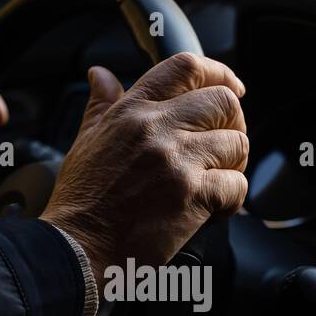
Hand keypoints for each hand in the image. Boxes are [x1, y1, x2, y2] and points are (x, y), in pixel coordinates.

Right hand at [40, 52, 249, 285]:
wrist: (78, 249)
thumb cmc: (81, 203)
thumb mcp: (86, 141)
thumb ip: (101, 105)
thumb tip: (101, 75)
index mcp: (131, 112)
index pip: (185, 67)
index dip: (219, 74)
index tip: (232, 89)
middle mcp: (156, 130)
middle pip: (224, 102)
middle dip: (234, 123)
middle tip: (225, 145)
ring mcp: (176, 162)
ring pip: (237, 144)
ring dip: (235, 165)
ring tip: (217, 181)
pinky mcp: (192, 196)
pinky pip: (237, 185)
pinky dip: (232, 200)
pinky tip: (212, 209)